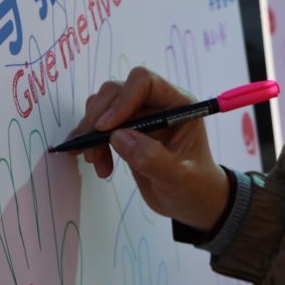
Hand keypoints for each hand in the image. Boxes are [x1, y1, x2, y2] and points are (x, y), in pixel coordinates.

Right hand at [71, 68, 229, 229]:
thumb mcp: (179, 178)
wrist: (191, 202)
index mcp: (177, 105)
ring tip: (95, 161)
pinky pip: (98, 125)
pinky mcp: (125, 132)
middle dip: (98, 118)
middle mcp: (156, 105)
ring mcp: (139, 117)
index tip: (105, 128)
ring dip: (91, 132)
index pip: (145, 82)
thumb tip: (118, 137)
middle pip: (117, 91)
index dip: (122, 100)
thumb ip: (152, 158)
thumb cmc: (194, 187)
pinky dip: (90, 142)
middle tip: (90, 149)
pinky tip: (97, 164)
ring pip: (103, 106)